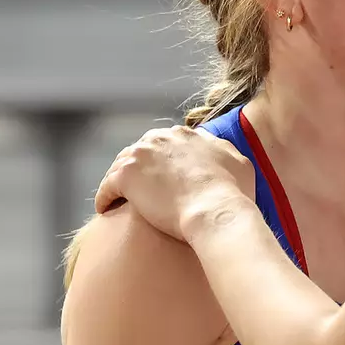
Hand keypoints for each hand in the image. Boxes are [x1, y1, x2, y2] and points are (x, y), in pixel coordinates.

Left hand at [94, 126, 255, 240]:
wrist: (215, 210)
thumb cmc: (232, 193)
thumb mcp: (240, 164)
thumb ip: (225, 154)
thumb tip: (222, 153)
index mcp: (186, 134)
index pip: (165, 144)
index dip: (162, 162)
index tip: (161, 177)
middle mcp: (160, 137)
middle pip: (140, 152)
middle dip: (138, 169)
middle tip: (138, 190)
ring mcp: (141, 155)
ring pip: (121, 166)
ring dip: (118, 181)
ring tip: (117, 199)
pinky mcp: (125, 176)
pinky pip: (107, 187)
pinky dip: (105, 197)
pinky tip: (105, 209)